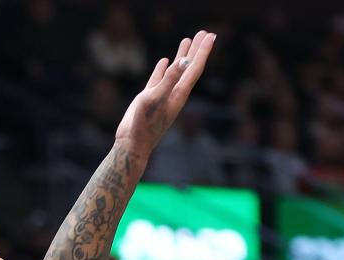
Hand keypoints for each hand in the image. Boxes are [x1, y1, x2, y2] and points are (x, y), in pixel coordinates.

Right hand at [114, 31, 215, 157]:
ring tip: (186, 39)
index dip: (203, 51)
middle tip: (204, 32)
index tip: (211, 35)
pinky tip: (165, 60)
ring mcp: (162, 95)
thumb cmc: (144, 124)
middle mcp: (174, 93)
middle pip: (189, 67)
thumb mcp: (156, 98)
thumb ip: (169, 79)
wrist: (132, 143)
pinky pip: (159, 78)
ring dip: (182, 55)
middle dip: (196, 50)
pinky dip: (163, 68)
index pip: (194, 68)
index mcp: (178, 94)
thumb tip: (184, 60)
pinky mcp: (149, 98)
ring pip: (175, 71)